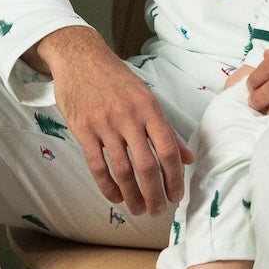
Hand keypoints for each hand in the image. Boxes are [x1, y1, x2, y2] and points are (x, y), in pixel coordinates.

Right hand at [34, 24, 192, 215]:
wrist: (79, 57)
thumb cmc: (116, 78)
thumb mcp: (146, 96)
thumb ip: (166, 129)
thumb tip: (189, 158)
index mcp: (149, 107)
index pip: (168, 150)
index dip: (174, 178)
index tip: (176, 196)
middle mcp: (128, 116)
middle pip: (147, 165)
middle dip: (155, 194)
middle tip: (157, 211)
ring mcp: (104, 123)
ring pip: (122, 169)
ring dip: (132, 195)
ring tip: (139, 209)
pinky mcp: (83, 129)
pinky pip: (97, 165)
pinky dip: (107, 186)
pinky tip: (115, 197)